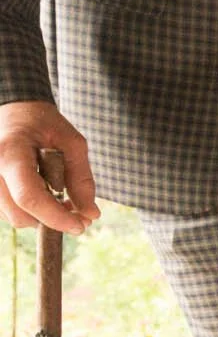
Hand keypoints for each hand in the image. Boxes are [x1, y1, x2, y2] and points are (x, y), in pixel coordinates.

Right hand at [0, 100, 97, 233]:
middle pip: (19, 214)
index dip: (55, 217)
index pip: (29, 197)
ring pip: (13, 216)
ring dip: (41, 217)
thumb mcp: (72, 142)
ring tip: (61, 200)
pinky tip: (44, 196)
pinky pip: (7, 210)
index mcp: (10, 153)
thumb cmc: (43, 122)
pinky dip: (29, 211)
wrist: (15, 110)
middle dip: (52, 220)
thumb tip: (91, 214)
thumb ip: (81, 178)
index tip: (80, 226)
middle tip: (78, 212)